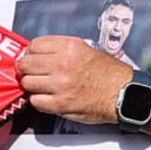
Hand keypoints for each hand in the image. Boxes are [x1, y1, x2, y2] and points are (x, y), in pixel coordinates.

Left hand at [17, 35, 135, 124]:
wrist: (125, 94)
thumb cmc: (110, 74)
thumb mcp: (87, 50)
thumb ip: (63, 50)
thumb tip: (40, 54)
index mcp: (70, 47)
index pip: (34, 45)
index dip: (30, 52)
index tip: (31, 57)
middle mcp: (63, 64)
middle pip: (26, 64)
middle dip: (25, 69)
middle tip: (29, 73)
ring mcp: (60, 85)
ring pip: (27, 83)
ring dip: (31, 86)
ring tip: (40, 86)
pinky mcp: (61, 104)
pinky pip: (35, 101)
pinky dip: (38, 101)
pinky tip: (47, 98)